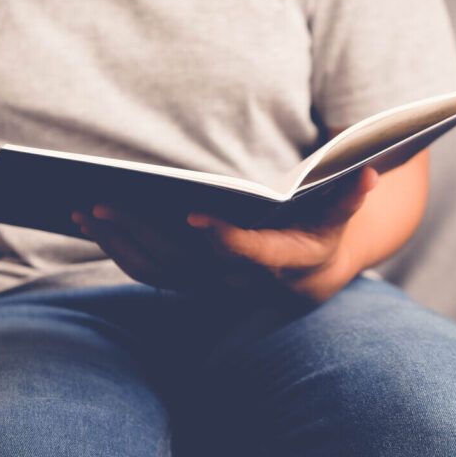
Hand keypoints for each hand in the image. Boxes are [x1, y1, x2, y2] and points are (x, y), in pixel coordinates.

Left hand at [72, 167, 378, 301]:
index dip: (226, 240)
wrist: (309, 268)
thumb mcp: (341, 212)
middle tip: (104, 201)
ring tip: (85, 208)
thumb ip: (352, 194)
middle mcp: (243, 282)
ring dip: (121, 242)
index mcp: (282, 263)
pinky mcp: (192, 278)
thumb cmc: (322, 226)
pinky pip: (150, 270)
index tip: (194, 215)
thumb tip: (370, 172)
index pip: (252, 257)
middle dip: (146, 233)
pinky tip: (92, 221)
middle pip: (189, 263)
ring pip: (161, 271)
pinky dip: (118, 247)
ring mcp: (213, 284)